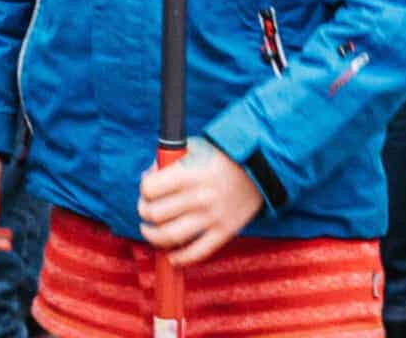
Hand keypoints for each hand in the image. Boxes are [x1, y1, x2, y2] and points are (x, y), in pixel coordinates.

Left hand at [137, 138, 265, 265]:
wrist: (261, 167)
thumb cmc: (222, 155)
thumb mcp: (194, 147)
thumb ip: (169, 159)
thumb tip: (148, 177)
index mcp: (190, 173)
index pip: (150, 188)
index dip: (144, 190)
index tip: (147, 190)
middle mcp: (200, 196)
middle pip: (156, 214)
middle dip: (145, 212)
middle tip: (146, 210)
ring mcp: (212, 217)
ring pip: (169, 237)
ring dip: (153, 236)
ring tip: (150, 231)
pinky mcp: (224, 232)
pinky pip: (196, 253)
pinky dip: (179, 258)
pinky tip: (172, 255)